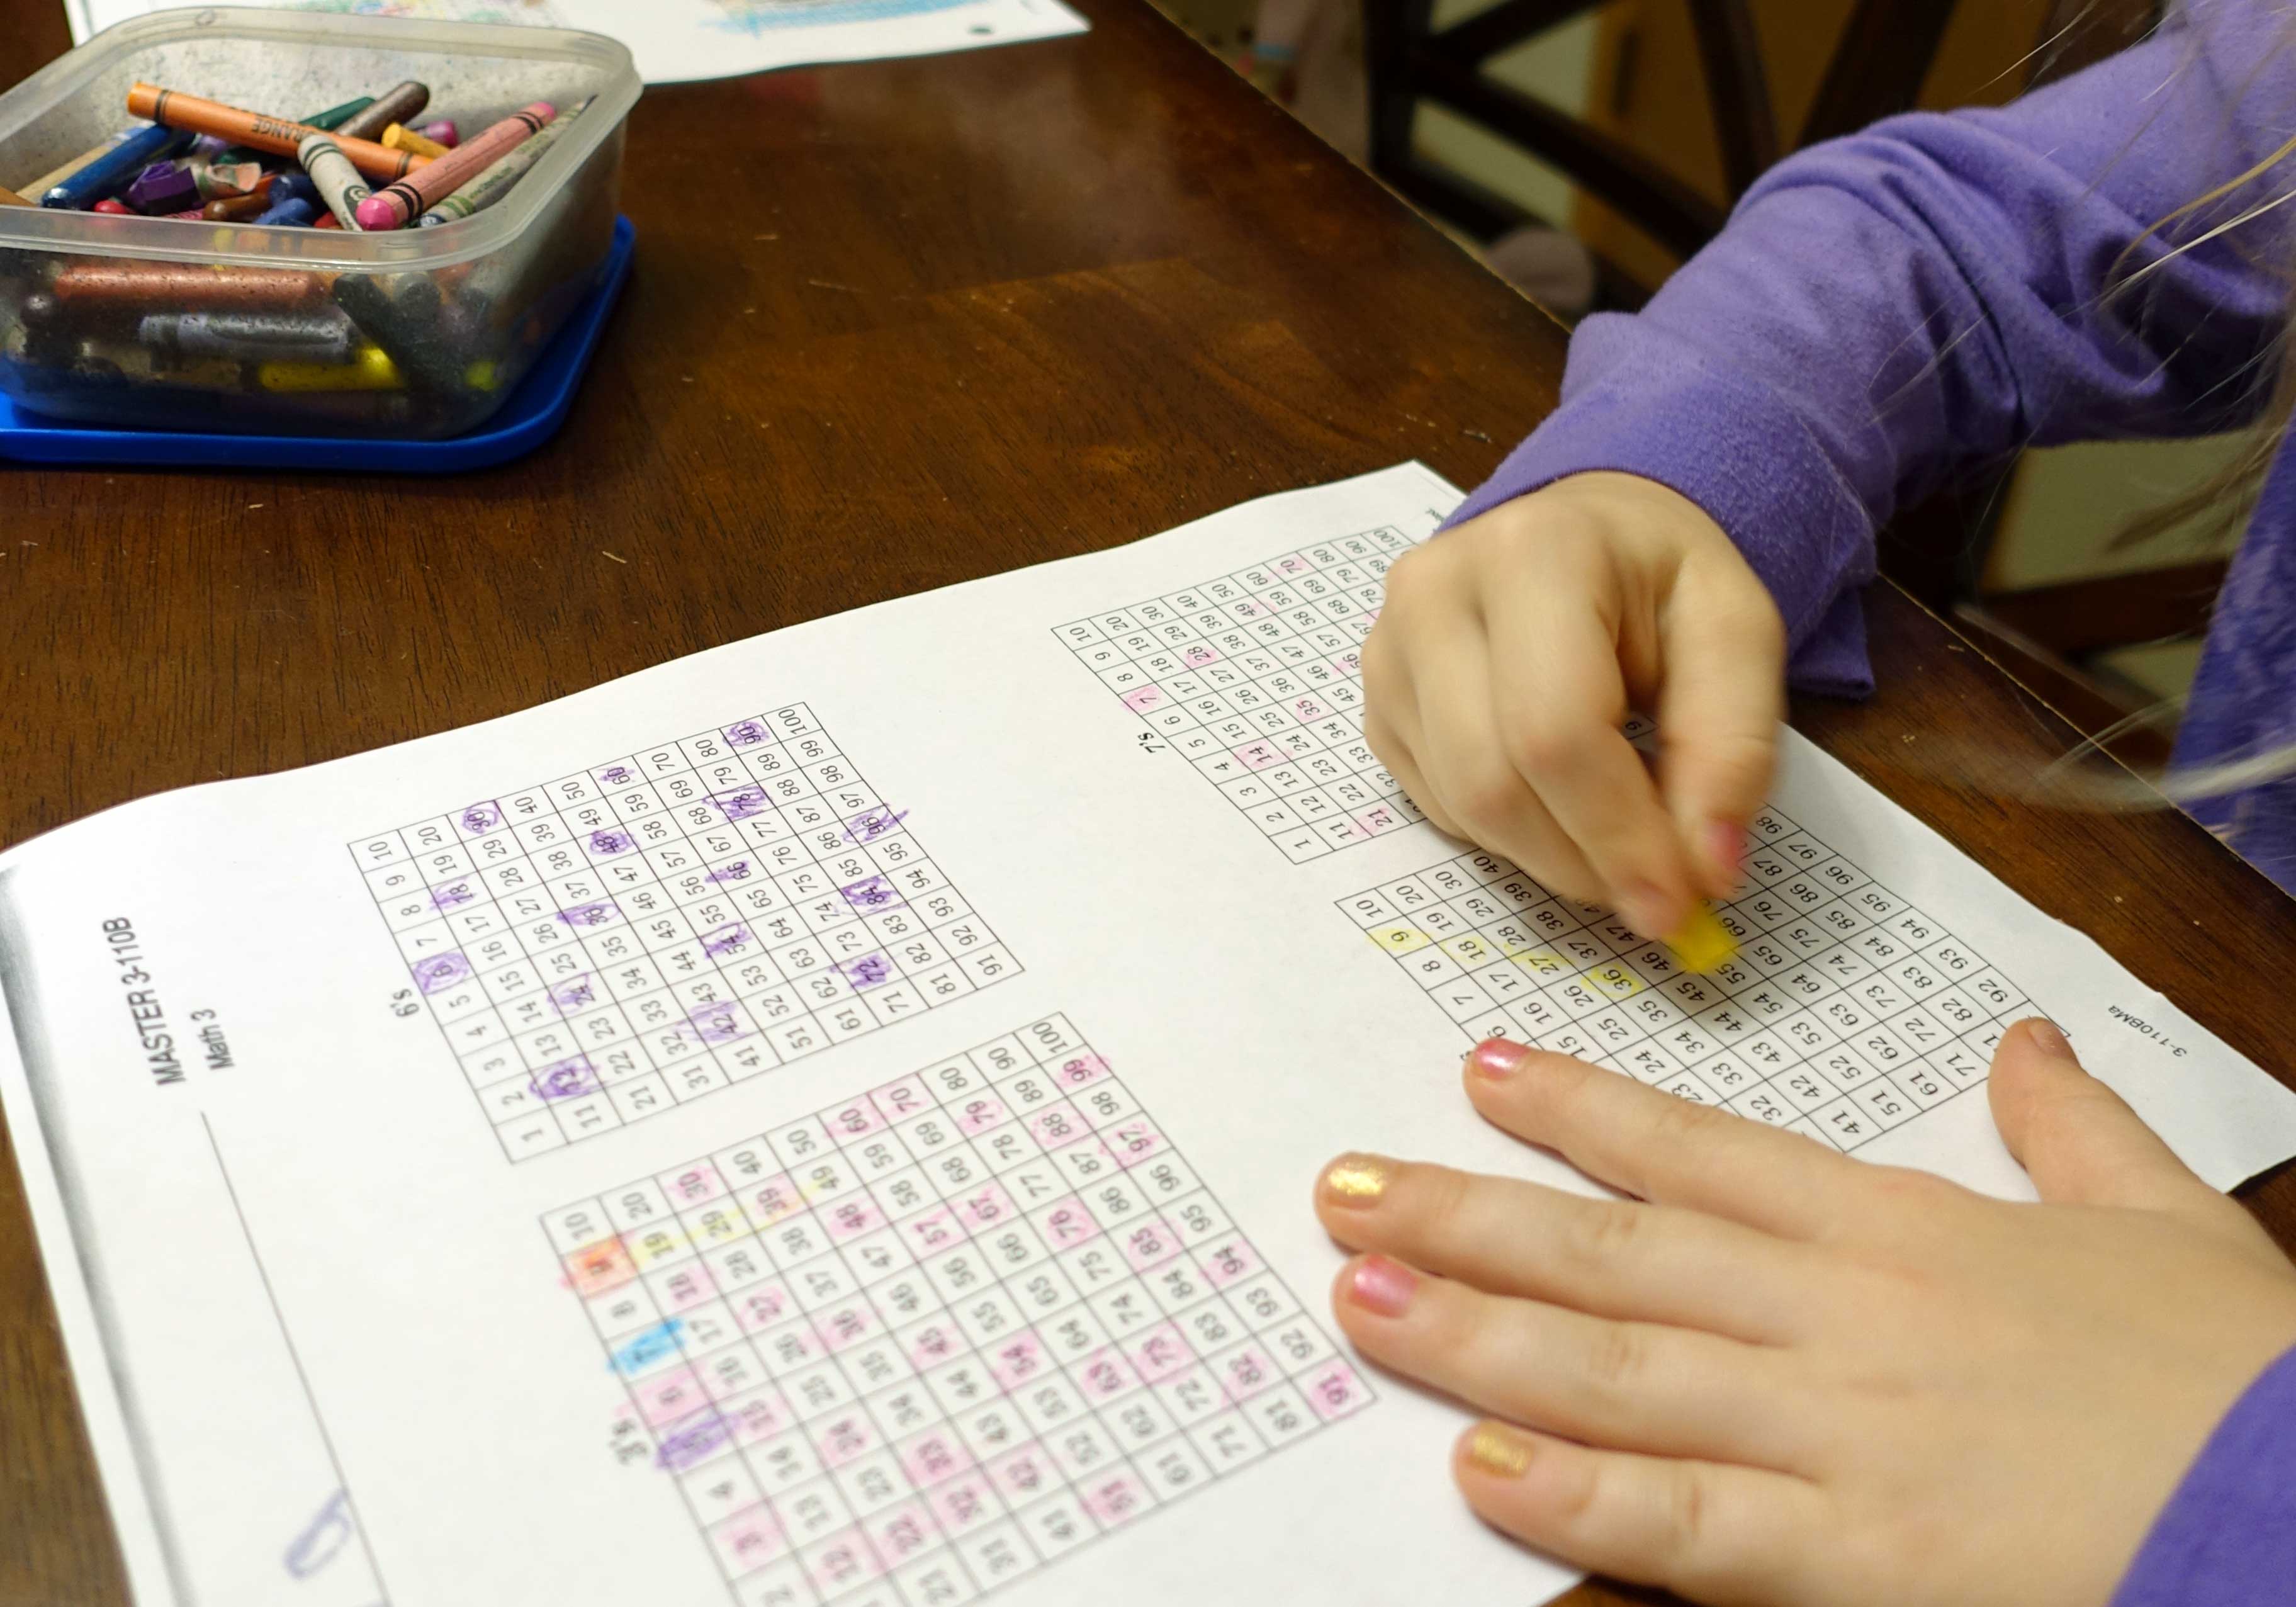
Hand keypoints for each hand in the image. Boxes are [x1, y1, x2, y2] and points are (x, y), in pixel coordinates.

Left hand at [1314, 1021, 2295, 1606]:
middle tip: (1345, 1186)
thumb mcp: (2164, 1224)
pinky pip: (1687, 1520)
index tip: (1479, 1071)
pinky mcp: (1857, 1561)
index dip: (1581, 1108)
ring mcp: (1837, 1437)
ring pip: (1619, 1367)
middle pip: (1619, 1250)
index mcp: (1903, 1231)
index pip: (1704, 1151)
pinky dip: (1575, 1495)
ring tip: (1362, 1296)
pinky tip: (1478, 1463)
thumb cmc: (2239, 1382)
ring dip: (1478, 1332)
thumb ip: (2073, 1132)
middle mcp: (1842, 1316)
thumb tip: (2029, 1045)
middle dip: (1471, 1215)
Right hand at [1364, 472, 1785, 939]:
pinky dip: (1508, 831)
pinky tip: (1555, 792)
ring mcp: (1388, 648)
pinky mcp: (1376, 697)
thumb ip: (1732, 749)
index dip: (1616, 836)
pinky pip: (1438, 806)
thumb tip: (1707, 870)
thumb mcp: (1736, 635)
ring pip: (1462, 807)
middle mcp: (1434, 592)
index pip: (1555, 733)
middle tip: (1654, 889)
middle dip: (1582, 860)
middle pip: (1494, 782)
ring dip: (1550, 853)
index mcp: (1533, 554)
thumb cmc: (1660, 582)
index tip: (1678, 906)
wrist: (1586, 531)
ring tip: (1615, 831)